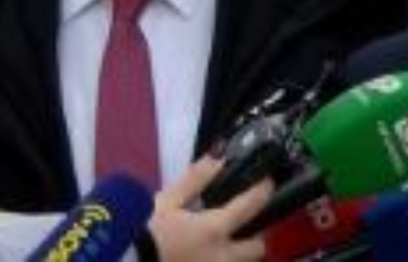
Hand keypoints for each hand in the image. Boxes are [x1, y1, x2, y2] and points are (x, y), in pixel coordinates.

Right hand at [148, 155, 271, 260]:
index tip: (265, 182)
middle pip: (257, 248)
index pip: (251, 205)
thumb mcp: (165, 202)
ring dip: (237, 254)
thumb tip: (218, 157)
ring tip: (222, 244)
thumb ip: (195, 179)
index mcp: (214, 230)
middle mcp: (220, 257)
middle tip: (246, 224)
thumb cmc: (141, 234)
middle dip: (255, 236)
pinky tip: (202, 254)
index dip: (263, 190)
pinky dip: (217, 260)